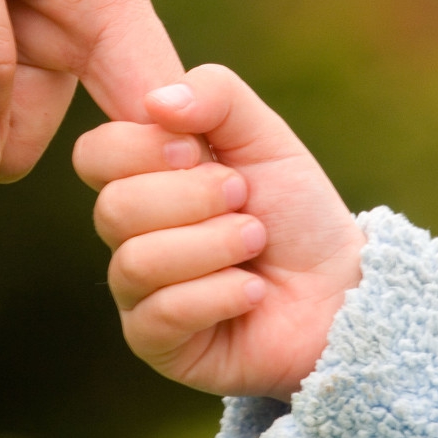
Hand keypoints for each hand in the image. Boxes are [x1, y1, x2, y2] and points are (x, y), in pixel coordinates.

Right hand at [73, 64, 365, 400]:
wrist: (343, 287)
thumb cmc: (296, 211)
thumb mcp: (265, 135)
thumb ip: (215, 95)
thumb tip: (155, 103)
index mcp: (140, 178)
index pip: (94, 154)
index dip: (142, 149)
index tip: (197, 151)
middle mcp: (128, 234)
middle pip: (114, 208)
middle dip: (194, 200)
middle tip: (244, 201)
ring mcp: (137, 291)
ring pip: (138, 261)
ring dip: (214, 246)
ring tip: (254, 242)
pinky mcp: (156, 342)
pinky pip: (162, 314)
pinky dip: (221, 294)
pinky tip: (252, 291)